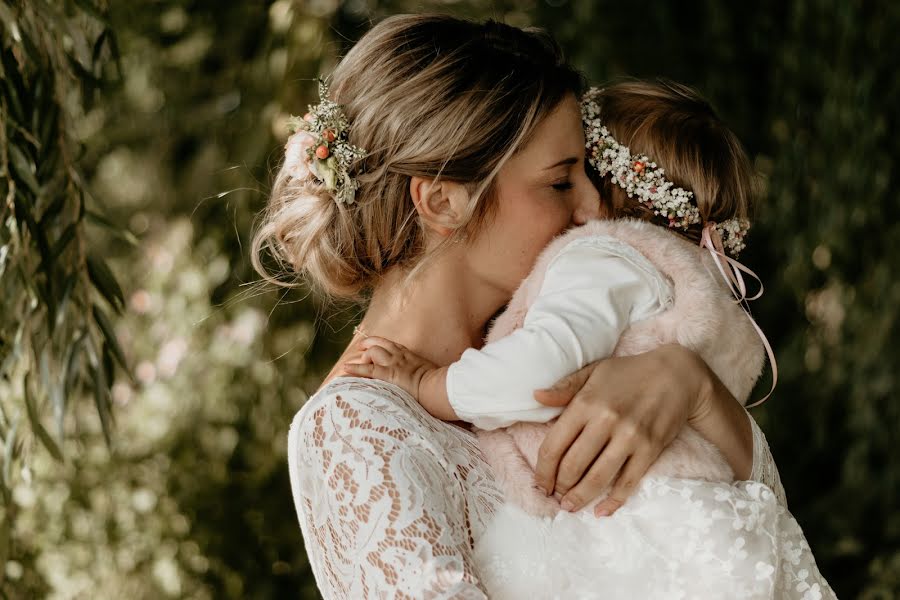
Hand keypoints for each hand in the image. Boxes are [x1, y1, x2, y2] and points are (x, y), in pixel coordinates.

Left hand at [343, 336, 437, 400]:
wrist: (439, 388)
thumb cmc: (440, 385)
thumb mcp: (433, 375)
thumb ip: (426, 375)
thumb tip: (430, 383)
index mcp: (410, 356)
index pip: (392, 345)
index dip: (380, 344)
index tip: (373, 346)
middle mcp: (400, 356)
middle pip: (379, 344)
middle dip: (368, 346)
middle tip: (360, 350)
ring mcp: (393, 364)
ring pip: (372, 353)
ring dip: (363, 358)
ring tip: (353, 367)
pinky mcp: (388, 375)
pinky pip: (367, 369)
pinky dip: (355, 369)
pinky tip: (345, 369)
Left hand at [533, 344, 712, 516]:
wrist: (677, 374)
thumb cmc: (629, 372)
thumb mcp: (593, 371)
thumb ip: (564, 388)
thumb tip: (535, 397)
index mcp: (586, 403)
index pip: (554, 445)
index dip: (543, 470)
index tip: (540, 483)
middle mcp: (606, 421)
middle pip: (573, 465)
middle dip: (559, 487)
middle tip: (554, 497)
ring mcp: (630, 437)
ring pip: (598, 478)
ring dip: (580, 497)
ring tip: (570, 507)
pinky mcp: (650, 449)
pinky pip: (628, 482)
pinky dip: (614, 501)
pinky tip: (601, 511)